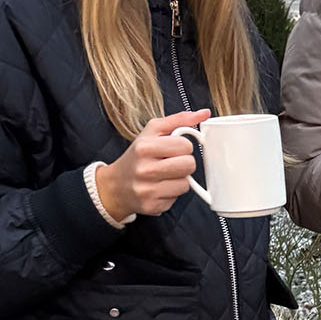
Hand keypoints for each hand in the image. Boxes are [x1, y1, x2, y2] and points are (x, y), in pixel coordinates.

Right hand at [95, 110, 209, 220]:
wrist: (115, 185)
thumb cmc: (137, 155)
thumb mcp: (153, 131)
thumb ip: (179, 119)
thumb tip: (204, 113)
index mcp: (144, 147)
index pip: (185, 146)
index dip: (183, 147)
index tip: (173, 149)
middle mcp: (144, 170)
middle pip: (189, 165)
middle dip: (184, 163)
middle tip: (171, 162)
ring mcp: (147, 190)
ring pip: (185, 184)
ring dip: (179, 179)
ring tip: (164, 175)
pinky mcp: (152, 206)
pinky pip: (177, 199)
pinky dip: (171, 193)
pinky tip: (159, 188)